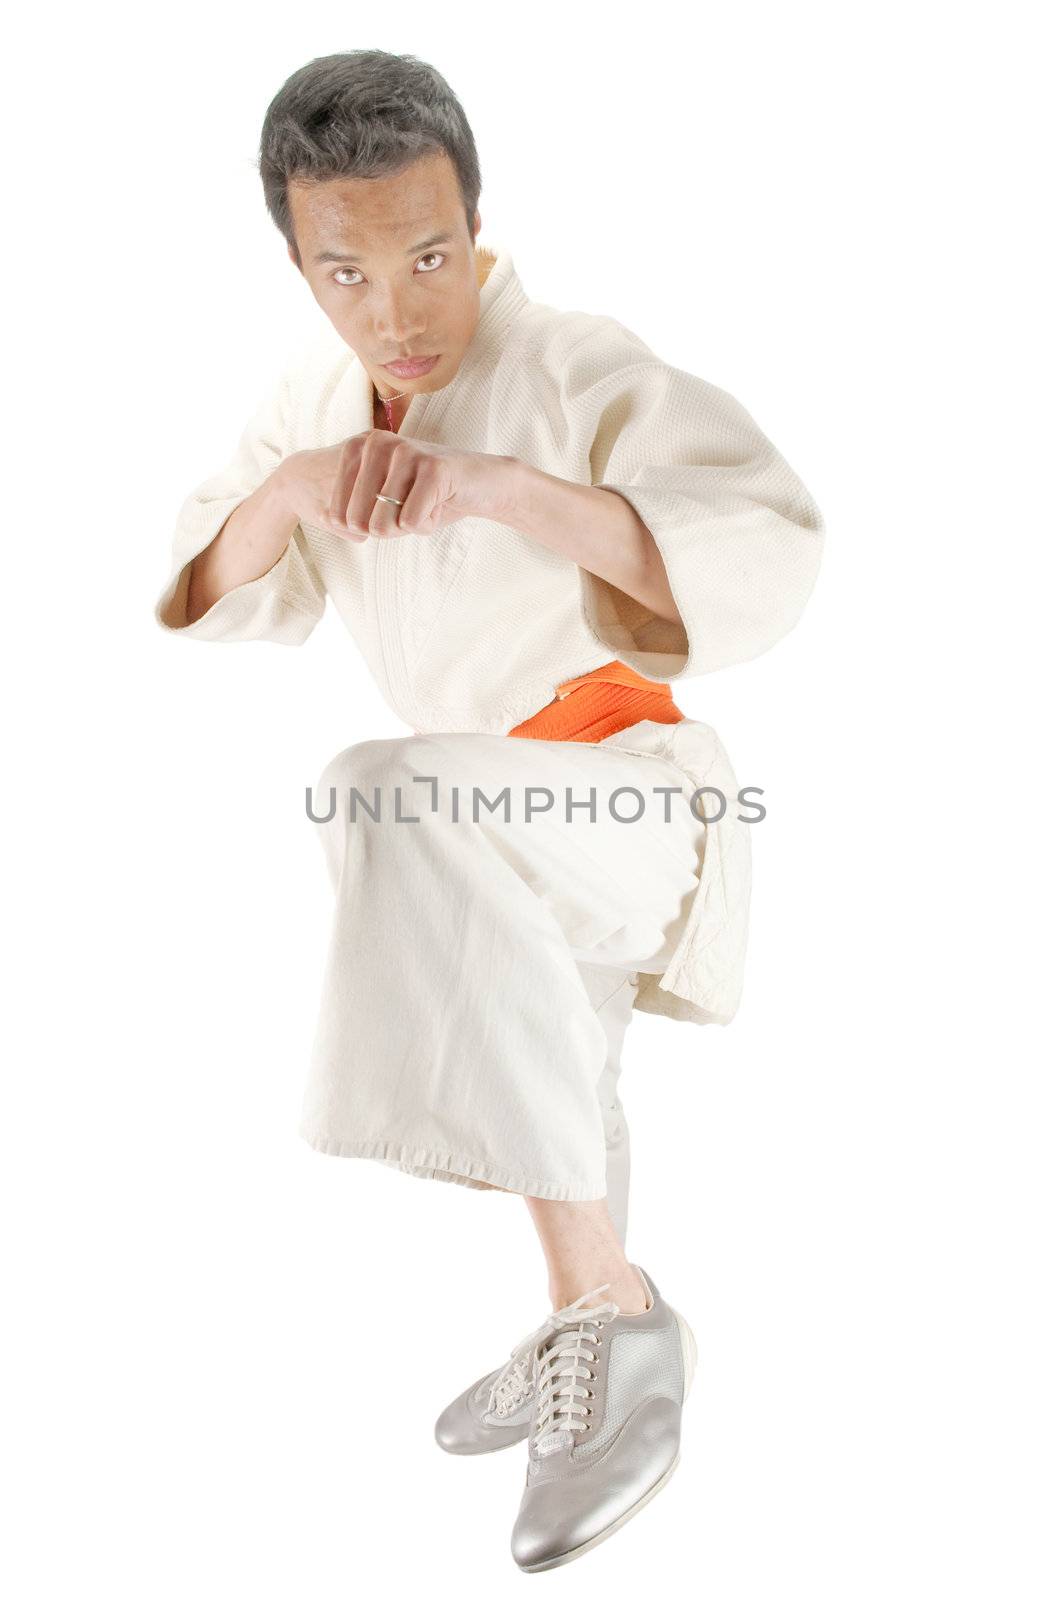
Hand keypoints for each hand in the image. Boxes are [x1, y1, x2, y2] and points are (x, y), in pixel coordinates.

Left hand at [322, 429, 519, 542]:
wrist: (483, 485)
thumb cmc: (428, 496)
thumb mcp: (382, 502)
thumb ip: (353, 511)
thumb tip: (328, 520)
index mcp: (359, 446)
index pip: (337, 513)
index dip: (363, 528)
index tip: (390, 508)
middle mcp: (378, 442)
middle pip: (359, 522)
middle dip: (387, 528)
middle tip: (411, 507)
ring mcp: (406, 452)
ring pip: (384, 524)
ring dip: (409, 526)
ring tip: (427, 502)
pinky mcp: (434, 468)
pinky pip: (412, 522)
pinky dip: (428, 524)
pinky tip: (442, 502)